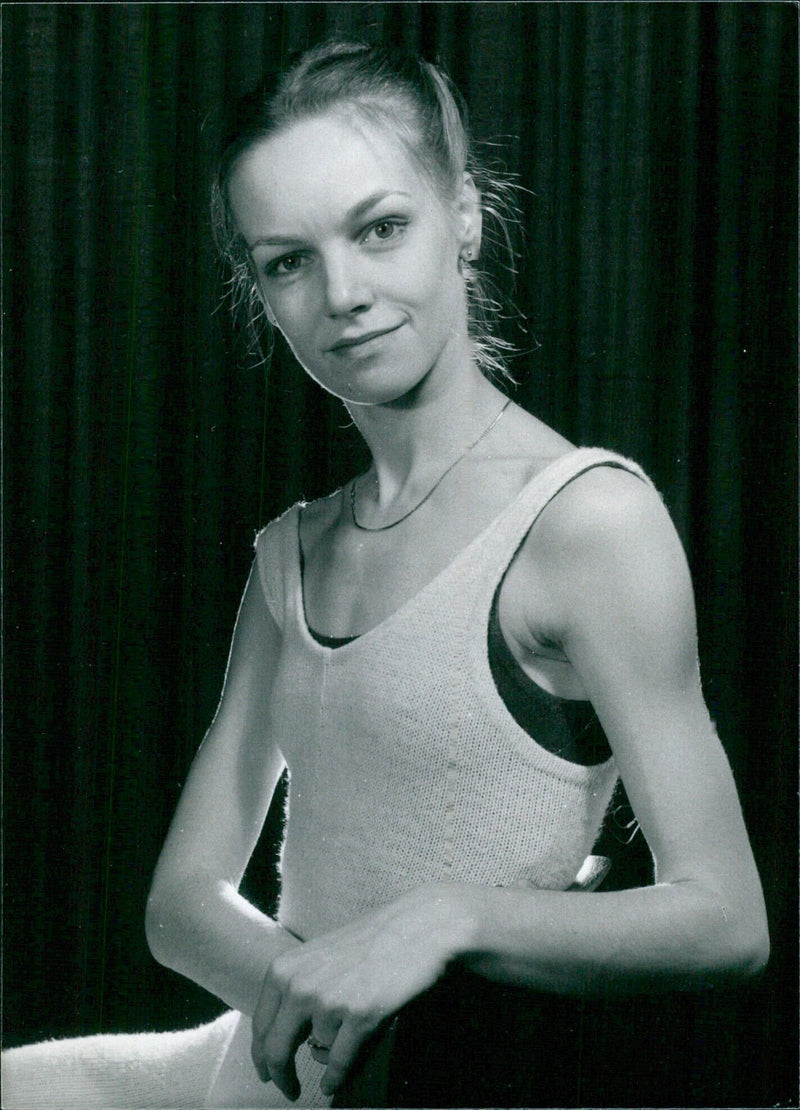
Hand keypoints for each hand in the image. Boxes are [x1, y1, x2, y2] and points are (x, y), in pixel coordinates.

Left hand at [250, 883, 471, 1099]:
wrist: (416, 927)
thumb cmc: (372, 939)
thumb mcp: (319, 956)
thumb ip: (298, 988)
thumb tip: (290, 1036)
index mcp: (285, 969)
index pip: (260, 1026)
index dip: (261, 1057)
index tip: (266, 1073)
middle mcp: (300, 986)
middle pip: (277, 1051)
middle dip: (281, 1076)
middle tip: (289, 1090)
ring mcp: (329, 1003)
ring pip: (317, 1053)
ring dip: (328, 1056)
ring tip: (347, 1037)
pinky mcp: (360, 1017)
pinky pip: (339, 1063)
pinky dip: (336, 1078)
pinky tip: (333, 1083)